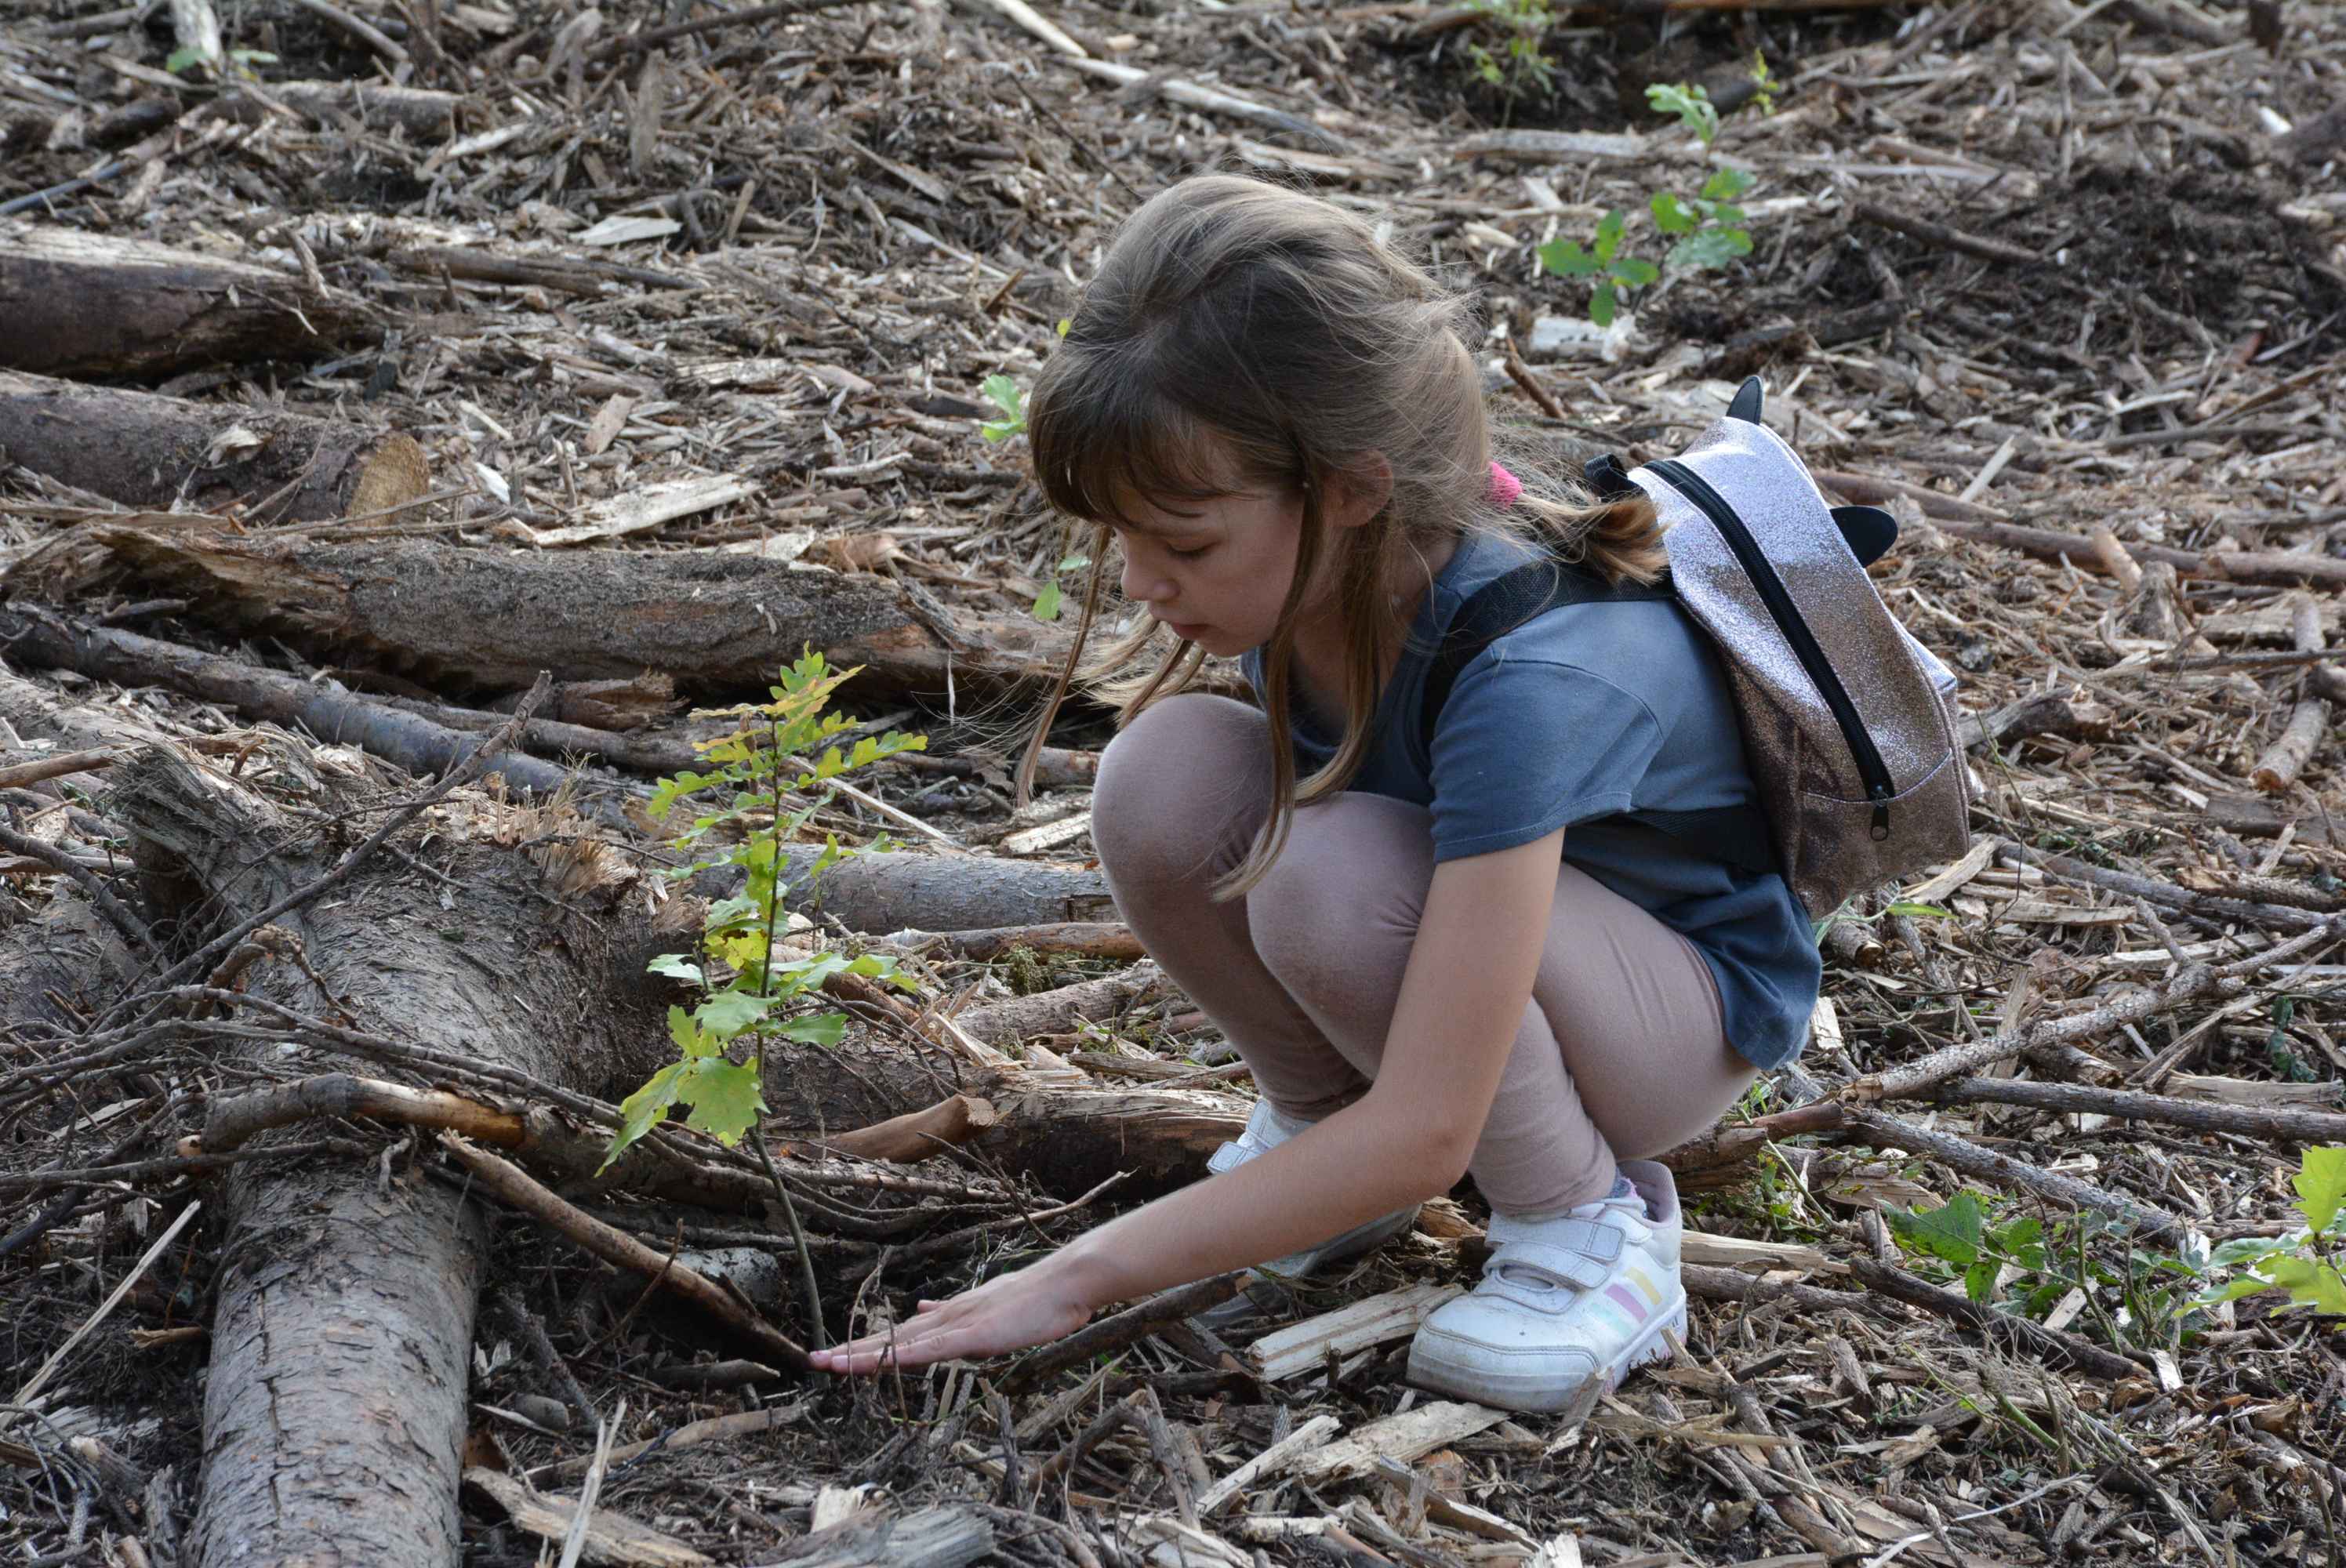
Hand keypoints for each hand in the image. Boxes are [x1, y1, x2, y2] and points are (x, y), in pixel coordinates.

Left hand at [807, 1259, 1096, 1375]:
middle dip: (852, 1351)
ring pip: (900, 1344)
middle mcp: (945, 1318)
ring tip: (829, 1362)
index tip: (839, 1354)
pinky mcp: (971, 1334)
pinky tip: (880, 1361)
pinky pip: (929, 1349)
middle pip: (890, 1339)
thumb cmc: (1035, 1299)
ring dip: (862, 1354)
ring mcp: (956, 1325)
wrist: (1063, 1282)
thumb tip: (921, 1311)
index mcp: (950, 1316)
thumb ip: (953, 1313)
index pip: (902, 1335)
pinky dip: (900, 1356)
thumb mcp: (988, 1307)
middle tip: (815, 1360)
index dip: (868, 1346)